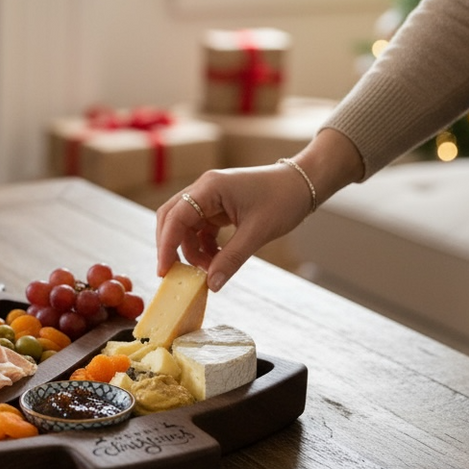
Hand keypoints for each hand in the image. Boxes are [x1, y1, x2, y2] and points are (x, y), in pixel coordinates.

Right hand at [156, 163, 312, 291]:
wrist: (303, 184)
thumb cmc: (283, 200)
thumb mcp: (257, 233)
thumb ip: (231, 259)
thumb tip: (212, 285)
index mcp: (210, 188)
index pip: (175, 217)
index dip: (166, 246)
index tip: (164, 271)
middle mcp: (204, 189)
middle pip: (172, 219)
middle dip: (172, 247)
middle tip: (176, 274)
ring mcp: (210, 197)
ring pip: (186, 226)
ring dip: (192, 250)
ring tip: (209, 269)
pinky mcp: (218, 205)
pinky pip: (201, 228)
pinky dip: (204, 246)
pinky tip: (217, 259)